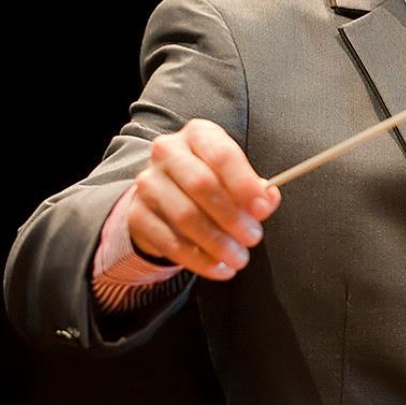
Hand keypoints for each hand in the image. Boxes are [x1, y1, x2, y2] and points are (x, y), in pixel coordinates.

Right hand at [127, 119, 281, 281]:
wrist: (165, 196)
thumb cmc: (212, 182)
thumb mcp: (235, 177)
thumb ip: (255, 189)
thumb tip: (268, 200)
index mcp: (198, 135)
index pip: (221, 154)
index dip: (243, 182)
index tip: (262, 208)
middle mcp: (167, 153)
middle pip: (201, 185)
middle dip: (232, 216)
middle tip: (254, 238)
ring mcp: (148, 183)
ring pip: (185, 216)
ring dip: (217, 242)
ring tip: (240, 258)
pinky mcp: (137, 214)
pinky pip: (169, 241)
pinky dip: (198, 259)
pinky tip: (219, 269)